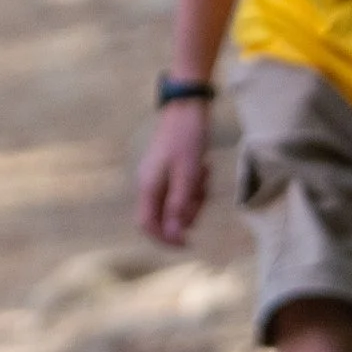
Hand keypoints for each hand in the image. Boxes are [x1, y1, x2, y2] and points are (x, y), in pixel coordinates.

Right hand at [135, 100, 211, 245]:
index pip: (147, 225)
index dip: (165, 239)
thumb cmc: (187, 140)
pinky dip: (193, 186)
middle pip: (163, 216)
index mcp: (148, 186)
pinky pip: (180, 189)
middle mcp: (148, 183)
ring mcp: (157, 176)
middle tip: (203, 197)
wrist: (187, 108)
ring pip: (174, 203)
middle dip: (185, 213)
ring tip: (204, 177)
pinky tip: (203, 169)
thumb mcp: (189, 175)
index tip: (188, 243)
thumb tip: (175, 234)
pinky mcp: (167, 169)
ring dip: (193, 198)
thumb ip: (180, 206)